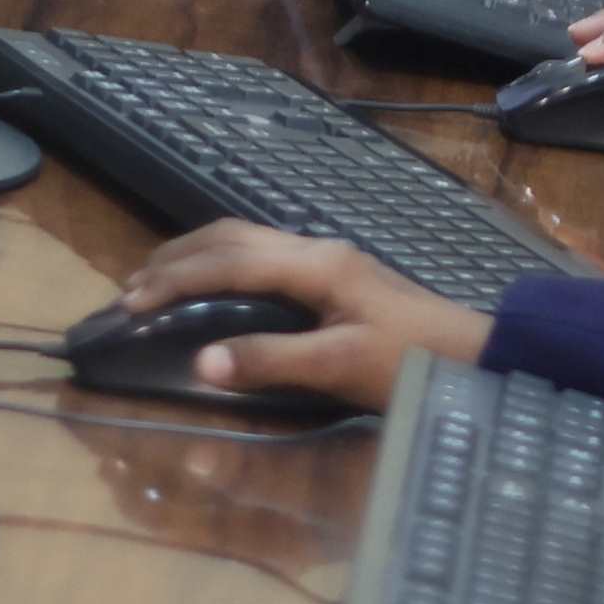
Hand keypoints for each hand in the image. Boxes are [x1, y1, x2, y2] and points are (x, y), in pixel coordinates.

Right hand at [114, 221, 493, 409]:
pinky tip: (212, 287)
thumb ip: (271, 361)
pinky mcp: (335, 276)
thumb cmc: (410, 362)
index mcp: (316, 264)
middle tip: (129, 292)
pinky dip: (222, 266)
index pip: (228, 261)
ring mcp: (328, 260)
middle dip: (175, 260)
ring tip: (156, 283)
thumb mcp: (339, 366)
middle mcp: (317, 250)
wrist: (474, 357)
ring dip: (196, 257)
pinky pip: (261, 256)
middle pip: (231, 238)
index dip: (175, 280)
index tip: (130, 304)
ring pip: (245, 241)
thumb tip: (201, 362)